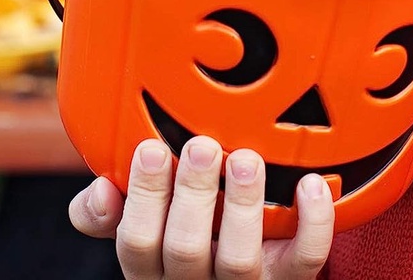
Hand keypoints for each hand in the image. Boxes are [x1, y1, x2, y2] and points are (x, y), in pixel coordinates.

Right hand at [69, 138, 333, 279]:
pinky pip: (305, 260)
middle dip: (192, 195)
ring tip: (245, 158)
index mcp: (154, 267)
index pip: (136, 244)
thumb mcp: (145, 227)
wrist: (247, 274)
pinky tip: (310, 182)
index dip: (142, 198)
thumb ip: (112, 210)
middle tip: (202, 146)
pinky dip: (312, 222)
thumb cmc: (186, 227)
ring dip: (241, 205)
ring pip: (240, 259)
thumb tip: (100, 188)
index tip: (151, 147)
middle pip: (185, 250)